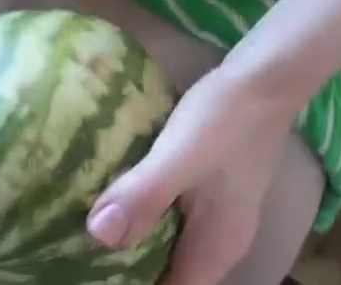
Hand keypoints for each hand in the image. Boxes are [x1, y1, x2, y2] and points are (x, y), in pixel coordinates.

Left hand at [86, 68, 298, 284]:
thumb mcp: (179, 155)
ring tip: (81, 232)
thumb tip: (98, 236)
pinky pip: (167, 220)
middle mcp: (218, 243)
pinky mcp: (205, 192)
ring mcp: (214, 217)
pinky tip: (110, 200)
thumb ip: (144, 195)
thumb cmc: (225, 117)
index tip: (90, 275)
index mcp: (215, 248)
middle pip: (166, 275)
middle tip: (75, 255)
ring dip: (130, 244)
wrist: (265, 75)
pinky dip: (140, 218)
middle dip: (125, 270)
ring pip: (165, 249)